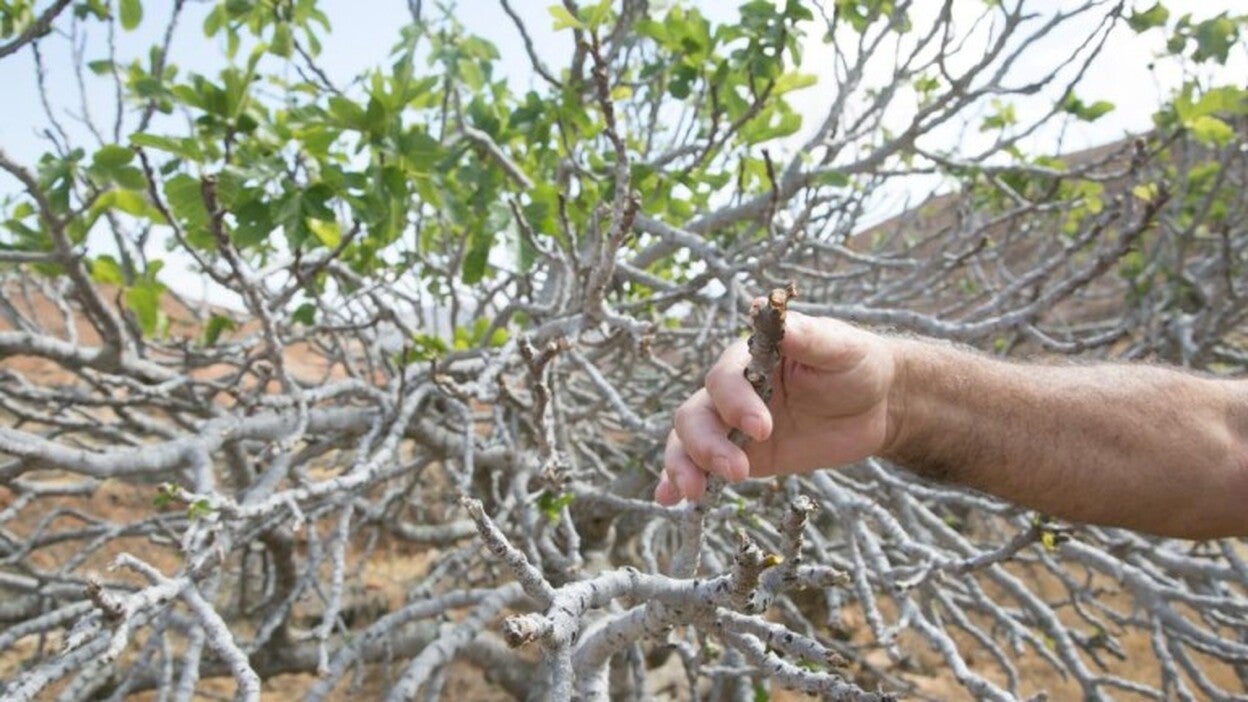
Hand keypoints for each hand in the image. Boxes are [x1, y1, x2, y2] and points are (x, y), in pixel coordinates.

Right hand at [657, 312, 899, 504]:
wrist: (877, 405)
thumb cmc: (858, 364)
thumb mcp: (839, 347)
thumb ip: (803, 334)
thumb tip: (761, 305)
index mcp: (751, 358)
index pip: (723, 379)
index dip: (735, 404)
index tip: (763, 429)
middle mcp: (733, 391)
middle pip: (696, 413)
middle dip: (706, 444)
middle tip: (737, 470)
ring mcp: (732, 425)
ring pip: (688, 440)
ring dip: (684, 465)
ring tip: (694, 493)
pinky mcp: (742, 454)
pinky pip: (701, 467)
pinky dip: (678, 480)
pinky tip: (669, 499)